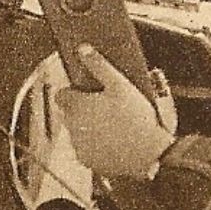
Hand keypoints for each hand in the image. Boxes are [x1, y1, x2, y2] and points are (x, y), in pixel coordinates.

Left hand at [54, 45, 175, 177]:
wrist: (149, 154)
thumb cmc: (137, 119)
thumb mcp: (121, 86)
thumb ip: (100, 66)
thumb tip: (83, 49)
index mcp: (77, 105)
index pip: (62, 95)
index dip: (75, 93)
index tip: (90, 95)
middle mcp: (71, 125)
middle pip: (70, 113)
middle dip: (85, 111)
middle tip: (109, 110)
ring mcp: (78, 145)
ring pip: (78, 132)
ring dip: (90, 128)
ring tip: (116, 127)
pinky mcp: (86, 160)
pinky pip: (87, 150)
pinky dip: (96, 147)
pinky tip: (115, 142)